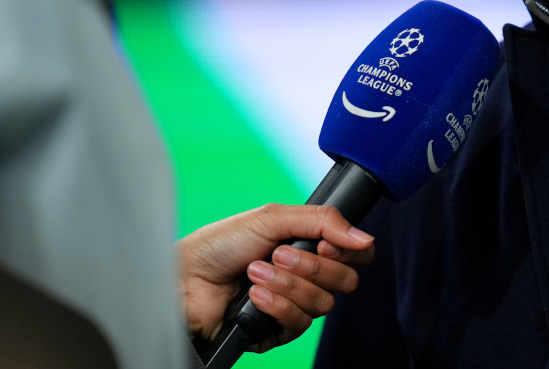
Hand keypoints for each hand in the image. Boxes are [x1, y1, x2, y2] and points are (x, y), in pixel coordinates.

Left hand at [177, 203, 374, 351]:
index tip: (327, 242)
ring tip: (256, 273)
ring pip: (322, 303)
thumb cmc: (221, 244)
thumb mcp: (273, 217)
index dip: (349, 251)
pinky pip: (298, 325)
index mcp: (309, 246)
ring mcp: (292, 305)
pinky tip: (254, 296)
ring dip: (288, 284)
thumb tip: (365, 238)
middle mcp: (306, 277)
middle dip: (312, 266)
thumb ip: (324, 221)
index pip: (355, 256)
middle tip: (279, 254)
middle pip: (344, 281)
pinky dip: (276, 306)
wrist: (184, 278)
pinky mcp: (276, 332)